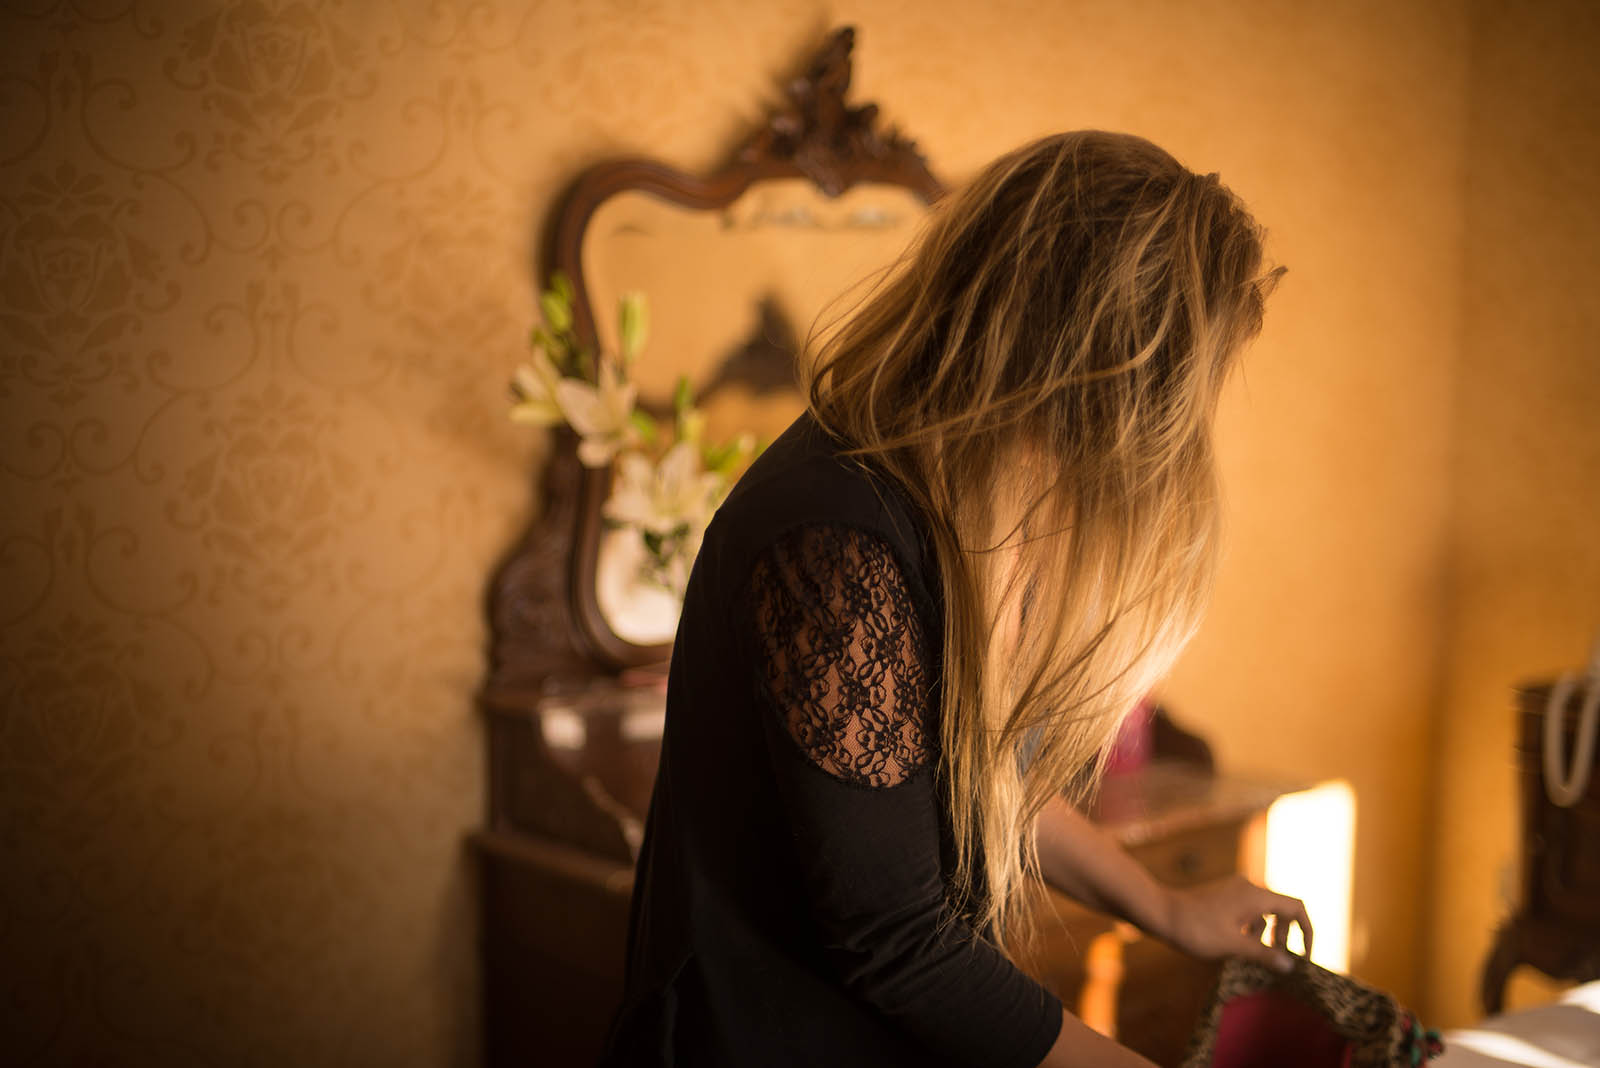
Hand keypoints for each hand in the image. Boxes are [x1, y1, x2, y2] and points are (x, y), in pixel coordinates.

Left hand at [1161, 874, 1311, 972]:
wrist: (1159, 912)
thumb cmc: (1196, 929)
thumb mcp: (1233, 946)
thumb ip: (1264, 954)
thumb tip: (1290, 965)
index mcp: (1256, 896)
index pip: (1296, 908)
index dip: (1307, 931)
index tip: (1304, 956)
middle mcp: (1248, 887)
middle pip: (1281, 909)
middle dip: (1285, 935)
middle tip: (1278, 960)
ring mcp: (1233, 890)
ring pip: (1263, 911)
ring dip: (1267, 933)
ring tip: (1257, 956)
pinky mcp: (1222, 896)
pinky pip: (1247, 910)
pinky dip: (1250, 927)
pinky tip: (1238, 945)